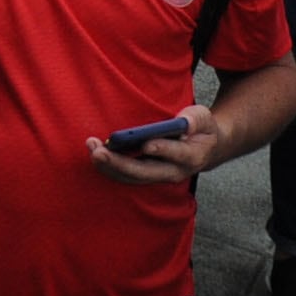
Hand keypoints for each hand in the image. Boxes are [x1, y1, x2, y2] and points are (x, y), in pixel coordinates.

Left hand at [87, 102, 218, 185]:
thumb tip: (184, 122)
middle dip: (120, 163)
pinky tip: (95, 151)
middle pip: (145, 172)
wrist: (203, 149)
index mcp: (192, 157)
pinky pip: (126, 175)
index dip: (162, 150)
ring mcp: (159, 176)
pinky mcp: (147, 175)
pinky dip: (110, 166)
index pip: (176, 155)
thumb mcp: (204, 118)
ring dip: (109, 165)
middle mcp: (174, 172)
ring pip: (132, 177)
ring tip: (92, 148)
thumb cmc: (201, 128)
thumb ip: (195, 119)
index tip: (146, 143)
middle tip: (99, 152)